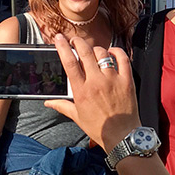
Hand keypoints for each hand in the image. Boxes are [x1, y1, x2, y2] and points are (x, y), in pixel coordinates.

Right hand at [44, 33, 140, 150]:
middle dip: (78, 42)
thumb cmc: (99, 128)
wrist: (122, 136)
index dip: (63, 47)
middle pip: (85, 52)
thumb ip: (62, 106)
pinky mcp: (127, 81)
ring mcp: (113, 80)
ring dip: (95, 49)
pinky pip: (122, 59)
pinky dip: (116, 51)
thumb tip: (48, 102)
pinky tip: (112, 52)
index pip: (69, 62)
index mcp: (82, 91)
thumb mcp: (77, 117)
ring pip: (102, 53)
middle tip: (75, 41)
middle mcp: (96, 82)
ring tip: (93, 52)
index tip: (59, 38)